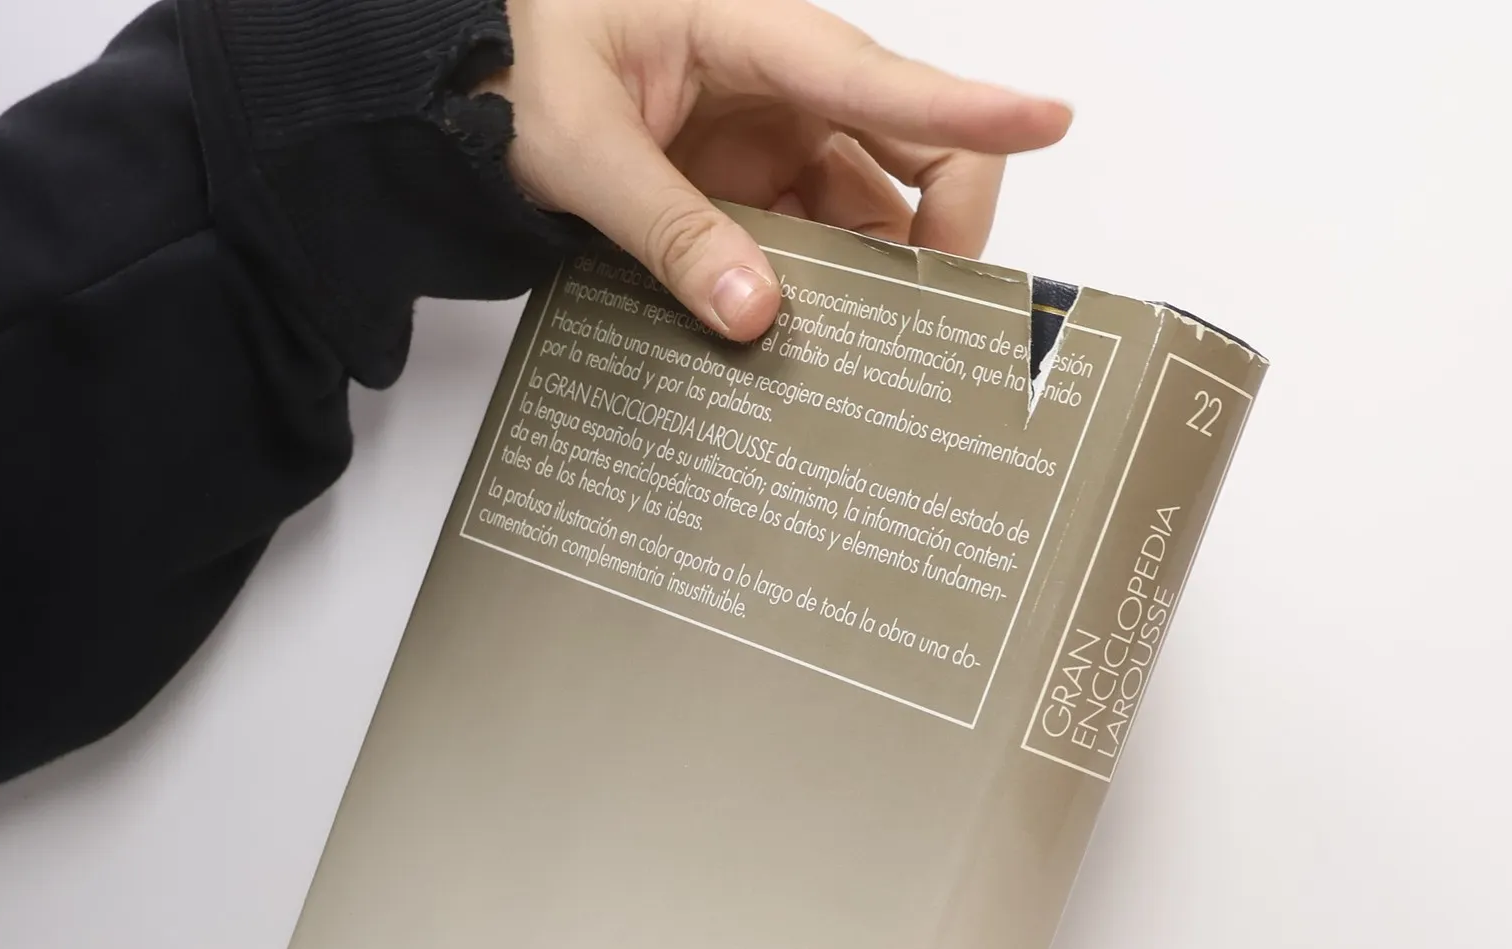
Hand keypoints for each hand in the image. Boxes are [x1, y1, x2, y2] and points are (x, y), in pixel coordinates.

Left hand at [479, 0, 1071, 341]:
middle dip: (936, 235)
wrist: (458, 70)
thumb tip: (757, 314)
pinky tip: (806, 337)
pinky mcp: (751, 178)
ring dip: (873, 280)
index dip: (975, 105)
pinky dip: (820, 289)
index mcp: (750, 29)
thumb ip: (670, 232)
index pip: (882, 76)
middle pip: (911, 148)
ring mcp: (772, 131)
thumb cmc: (510, 62)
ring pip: (869, 210)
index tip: (1053, 120)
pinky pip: (814, 237)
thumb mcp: (581, 149)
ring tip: (860, 354)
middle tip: (932, 329)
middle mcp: (783, 78)